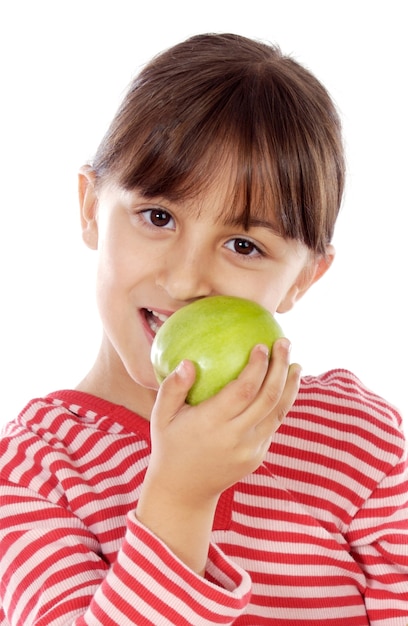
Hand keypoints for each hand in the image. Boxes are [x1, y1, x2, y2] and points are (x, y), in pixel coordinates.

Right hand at [136, 338, 299, 572]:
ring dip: (290, 386)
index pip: (243, 390)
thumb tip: (187, 362)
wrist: (184, 492)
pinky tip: (284, 387)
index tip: (262, 345)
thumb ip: (172, 388)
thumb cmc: (170, 445)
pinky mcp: (257, 457)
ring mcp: (250, 449)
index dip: (257, 367)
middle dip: (280, 367)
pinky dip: (281, 404)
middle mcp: (236, 437)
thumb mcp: (161, 417)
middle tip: (284, 343)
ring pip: (278, 412)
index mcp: (212, 423)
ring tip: (295, 364)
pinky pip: (273, 425)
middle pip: (268, 397)